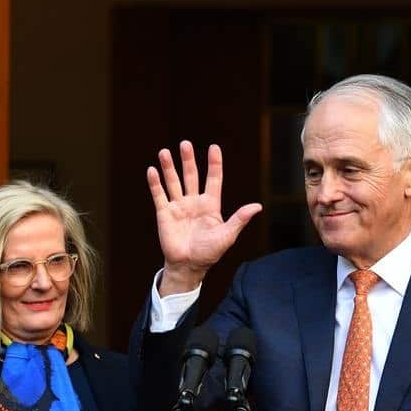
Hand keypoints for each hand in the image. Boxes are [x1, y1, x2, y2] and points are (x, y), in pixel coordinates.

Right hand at [147, 141, 261, 295]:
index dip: (214, 164)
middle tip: (185, 144)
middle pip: (191, 176)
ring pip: (173, 182)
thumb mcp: (227, 235)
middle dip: (188, 160)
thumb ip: (239, 219)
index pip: (213, 179)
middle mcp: (193, 202)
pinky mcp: (164, 213)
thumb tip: (257, 206)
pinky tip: (152, 170)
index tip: (214, 147)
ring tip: (165, 152)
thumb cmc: (209, 252)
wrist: (188, 266)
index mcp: (210, 205)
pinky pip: (159, 195)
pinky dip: (155, 183)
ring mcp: (178, 206)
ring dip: (169, 167)